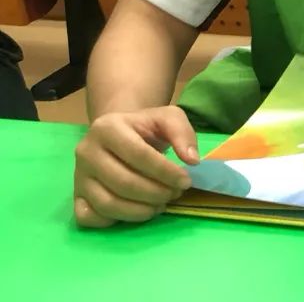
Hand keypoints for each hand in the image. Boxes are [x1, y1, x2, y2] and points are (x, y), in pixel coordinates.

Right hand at [73, 106, 200, 227]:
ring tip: (160, 206)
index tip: (186, 181)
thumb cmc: (145, 127)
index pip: (139, 155)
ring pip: (107, 203)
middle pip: (123, 182)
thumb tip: (192, 160)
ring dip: (140, 211)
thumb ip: (183, 133)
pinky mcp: (76, 196)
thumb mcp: (167, 118)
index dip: (165, 172)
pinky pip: (90, 217)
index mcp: (107, 127)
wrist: (119, 133)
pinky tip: (137, 212)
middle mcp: (86, 151)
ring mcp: (78, 176)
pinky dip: (115, 220)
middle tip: (174, 195)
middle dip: (155, 193)